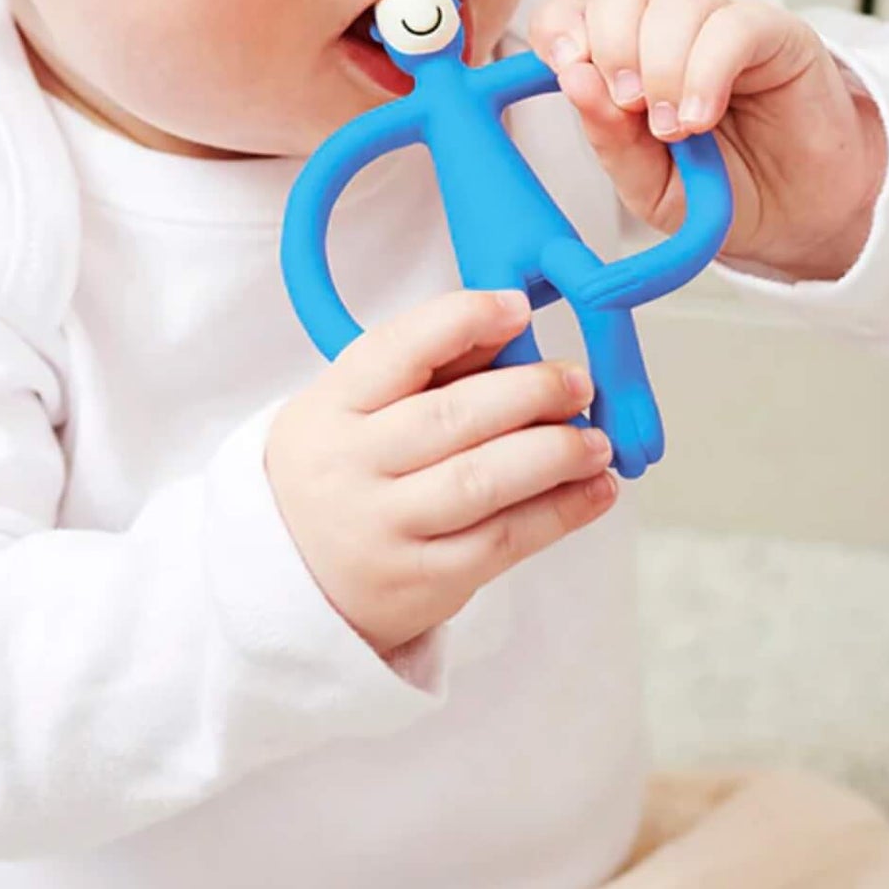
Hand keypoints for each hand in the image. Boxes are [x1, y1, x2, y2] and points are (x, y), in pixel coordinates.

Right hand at [265, 288, 617, 657]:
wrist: (291, 582)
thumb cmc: (342, 473)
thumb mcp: (353, 409)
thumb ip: (426, 367)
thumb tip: (509, 322)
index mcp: (330, 408)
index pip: (394, 350)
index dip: (462, 320)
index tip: (518, 306)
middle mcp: (352, 467)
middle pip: (451, 418)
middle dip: (529, 392)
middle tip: (578, 381)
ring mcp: (385, 529)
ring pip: (482, 481)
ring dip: (555, 454)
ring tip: (596, 439)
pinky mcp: (423, 581)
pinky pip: (502, 541)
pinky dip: (559, 513)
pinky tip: (593, 489)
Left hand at [528, 0, 888, 281]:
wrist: (798, 219)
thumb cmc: (720, 192)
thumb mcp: (649, 185)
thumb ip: (610, 140)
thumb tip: (573, 81)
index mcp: (624, 57)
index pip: (572, 9)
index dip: (559, 28)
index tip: (568, 70)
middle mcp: (669, 31)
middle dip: (611, 44)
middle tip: (629, 107)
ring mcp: (722, 26)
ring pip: (677, 0)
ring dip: (662, 65)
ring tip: (675, 128)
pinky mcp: (777, 34)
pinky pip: (733, 25)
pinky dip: (706, 71)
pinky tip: (701, 117)